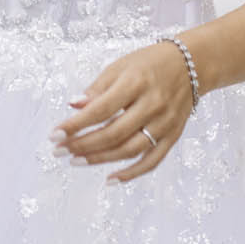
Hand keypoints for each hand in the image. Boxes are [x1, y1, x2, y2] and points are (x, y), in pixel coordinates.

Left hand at [52, 42, 196, 181]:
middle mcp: (152, 105)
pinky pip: (152, 161)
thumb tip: (73, 106)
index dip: (75, 124)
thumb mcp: (120, 66)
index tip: (54, 134)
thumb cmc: (148, 63)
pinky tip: (110, 180)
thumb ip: (97, 88)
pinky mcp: (173, 136)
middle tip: (59, 151)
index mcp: (135, 83)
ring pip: (130, 150)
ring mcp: (165, 123)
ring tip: (75, 161)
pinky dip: (131, 174)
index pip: (101, 110)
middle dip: (82, 145)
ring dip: (100, 159)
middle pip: (113, 133)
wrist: (190, 65)